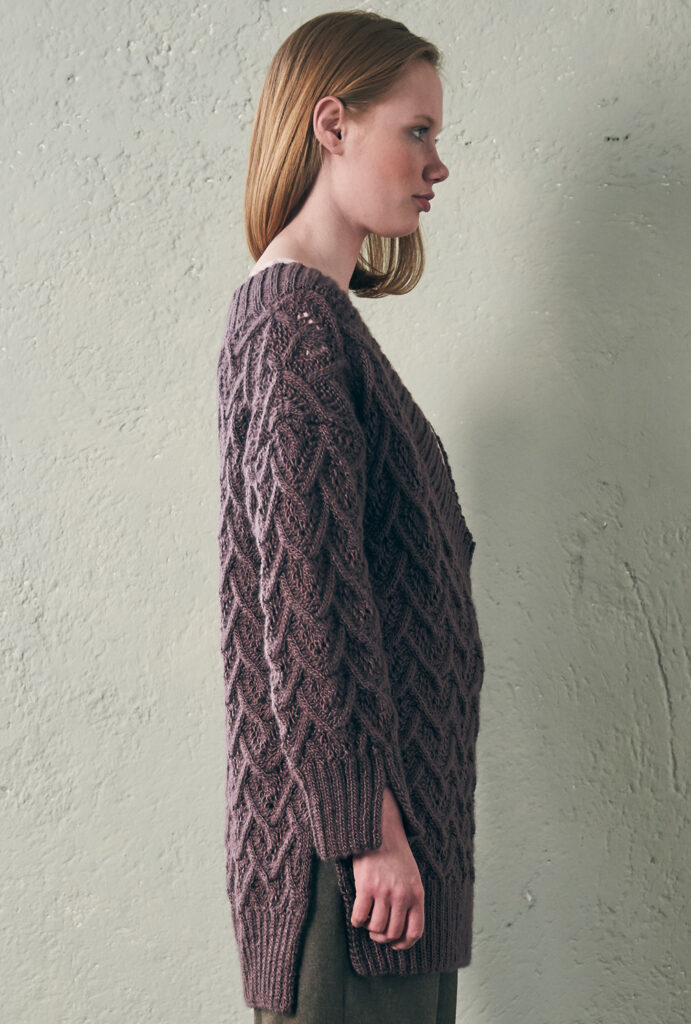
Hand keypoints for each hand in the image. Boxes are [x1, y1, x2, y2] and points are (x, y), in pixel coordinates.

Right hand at [350, 786, 424, 950]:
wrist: (381, 831)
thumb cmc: (395, 855)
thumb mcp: (411, 877)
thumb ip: (409, 899)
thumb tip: (400, 929)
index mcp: (417, 894)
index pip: (415, 931)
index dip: (404, 944)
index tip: (395, 944)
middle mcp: (402, 895)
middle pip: (393, 933)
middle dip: (383, 937)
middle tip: (376, 930)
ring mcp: (384, 892)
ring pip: (376, 928)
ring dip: (370, 929)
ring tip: (367, 919)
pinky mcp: (366, 887)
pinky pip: (359, 917)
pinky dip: (357, 921)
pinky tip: (358, 913)